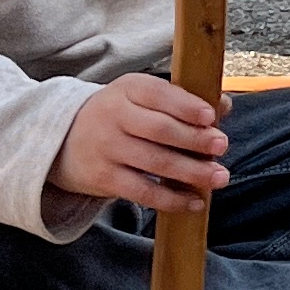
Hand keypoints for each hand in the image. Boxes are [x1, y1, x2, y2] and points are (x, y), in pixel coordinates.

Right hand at [52, 73, 228, 215]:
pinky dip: (172, 199)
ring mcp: (107, 148)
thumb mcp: (142, 97)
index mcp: (128, 89)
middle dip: (195, 139)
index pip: (159, 94)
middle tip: (221, 146)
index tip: (211, 116)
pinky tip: (195, 201)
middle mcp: (114, 115)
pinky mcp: (104, 178)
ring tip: (219, 176)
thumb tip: (224, 104)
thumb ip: (181, 100)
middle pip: (160, 130)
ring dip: (191, 172)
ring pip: (155, 163)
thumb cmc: (119, 115)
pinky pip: (143, 192)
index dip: (186, 106)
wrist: (64, 140)